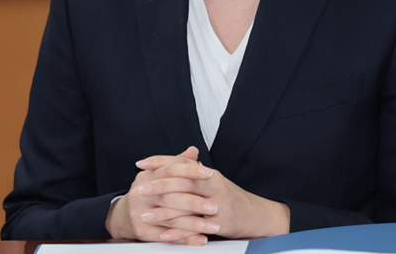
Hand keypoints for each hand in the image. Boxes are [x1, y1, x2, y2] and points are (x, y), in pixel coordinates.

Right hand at [106, 146, 210, 244]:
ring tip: (213, 225)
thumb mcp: (157, 174)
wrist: (122, 215)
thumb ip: (176, 163)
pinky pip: (167, 237)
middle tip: (215, 206)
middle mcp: (141, 194)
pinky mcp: (142, 232)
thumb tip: (193, 151)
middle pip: (171, 197)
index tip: (210, 174)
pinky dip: (185, 239)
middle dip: (196, 202)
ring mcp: (140, 213)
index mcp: (147, 176)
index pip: (171, 169)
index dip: (191, 170)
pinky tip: (200, 238)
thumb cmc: (146, 192)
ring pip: (172, 219)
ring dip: (195, 224)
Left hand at [135, 155, 290, 238]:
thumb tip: (174, 160)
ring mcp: (216, 204)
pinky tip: (163, 235)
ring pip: (185, 205)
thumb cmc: (229, 198)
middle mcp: (212, 184)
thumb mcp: (211, 181)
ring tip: (144, 215)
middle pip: (181, 181)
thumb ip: (193, 171)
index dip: (160, 161)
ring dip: (162, 212)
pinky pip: (194, 228)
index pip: (180, 162)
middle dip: (157, 184)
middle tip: (139, 188)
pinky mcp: (219, 223)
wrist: (255, 215)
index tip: (141, 164)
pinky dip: (177, 232)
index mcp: (208, 173)